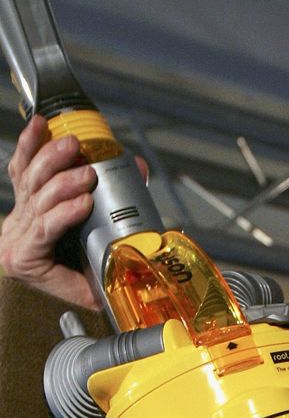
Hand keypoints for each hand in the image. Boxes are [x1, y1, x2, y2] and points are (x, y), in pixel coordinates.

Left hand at [0, 114, 100, 309]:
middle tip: (89, 173)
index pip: (44, 230)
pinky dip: (30, 143)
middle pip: (37, 200)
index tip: (87, 202)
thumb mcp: (89, 292)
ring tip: (74, 146)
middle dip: (64, 181)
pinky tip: (40, 125)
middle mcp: (17, 234)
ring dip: (52, 158)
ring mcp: (17, 212)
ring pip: (30, 178)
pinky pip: (21, 165)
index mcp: (28, 260)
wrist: (43, 278)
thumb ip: (108, 279)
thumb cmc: (69, 284)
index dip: (65, 213)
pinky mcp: (20, 194)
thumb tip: (142, 261)